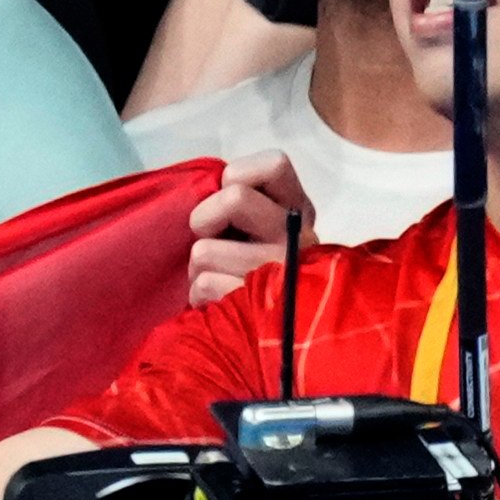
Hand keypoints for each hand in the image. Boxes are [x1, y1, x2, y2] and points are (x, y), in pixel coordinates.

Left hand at [186, 149, 315, 305]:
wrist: (280, 334)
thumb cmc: (258, 270)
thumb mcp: (263, 228)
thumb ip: (243, 205)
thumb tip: (208, 190)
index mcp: (299, 212)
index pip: (275, 164)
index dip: (238, 175)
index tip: (230, 202)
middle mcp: (299, 239)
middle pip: (234, 197)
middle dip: (205, 220)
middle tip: (214, 241)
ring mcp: (281, 274)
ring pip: (204, 250)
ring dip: (200, 268)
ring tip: (221, 279)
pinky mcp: (258, 306)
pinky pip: (204, 285)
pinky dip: (200, 296)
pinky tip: (222, 303)